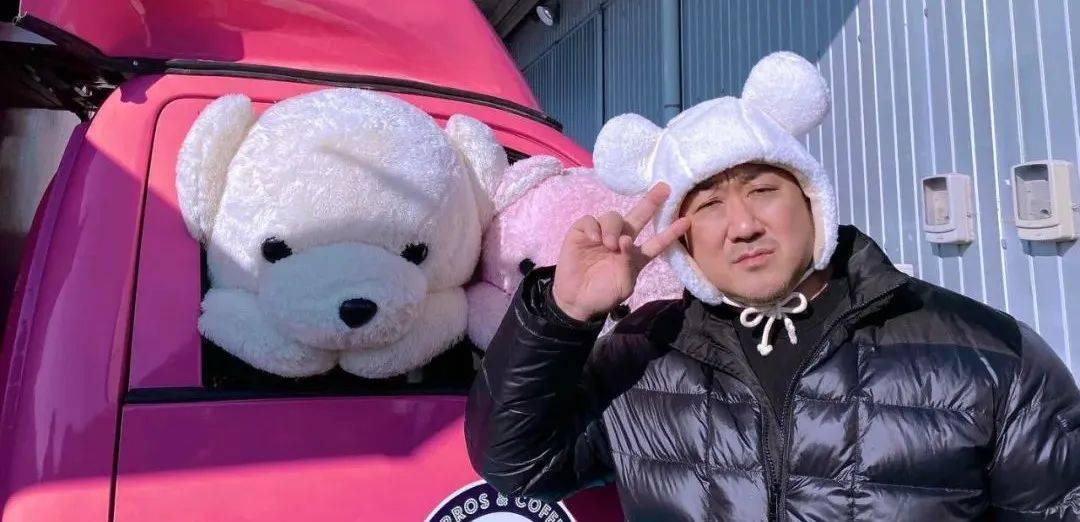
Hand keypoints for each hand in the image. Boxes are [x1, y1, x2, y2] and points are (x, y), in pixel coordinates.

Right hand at [552, 183, 689, 320]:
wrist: (576, 301)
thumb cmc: (603, 295)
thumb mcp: (623, 285)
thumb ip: (628, 264)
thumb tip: (626, 240)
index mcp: (635, 255)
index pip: (656, 242)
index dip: (670, 232)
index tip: (687, 221)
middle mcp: (621, 240)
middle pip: (638, 217)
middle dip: (651, 202)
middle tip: (664, 188)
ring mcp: (601, 235)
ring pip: (613, 217)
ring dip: (614, 228)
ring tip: (610, 245)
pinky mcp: (581, 233)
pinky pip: (590, 220)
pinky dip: (594, 227)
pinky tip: (595, 240)